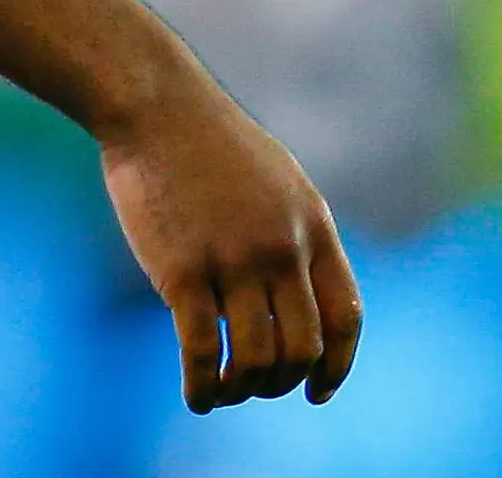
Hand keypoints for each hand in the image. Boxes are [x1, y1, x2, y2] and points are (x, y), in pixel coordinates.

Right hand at [100, 87, 363, 410]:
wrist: (155, 105)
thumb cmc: (209, 142)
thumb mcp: (276, 181)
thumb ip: (296, 233)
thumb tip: (302, 291)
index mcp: (312, 226)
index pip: (346, 317)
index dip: (337, 366)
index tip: (318, 390)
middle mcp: (281, 248)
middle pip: (302, 348)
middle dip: (282, 382)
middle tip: (255, 387)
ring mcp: (233, 261)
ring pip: (256, 360)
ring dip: (242, 390)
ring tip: (223, 392)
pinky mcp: (182, 271)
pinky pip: (202, 353)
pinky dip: (203, 388)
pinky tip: (197, 396)